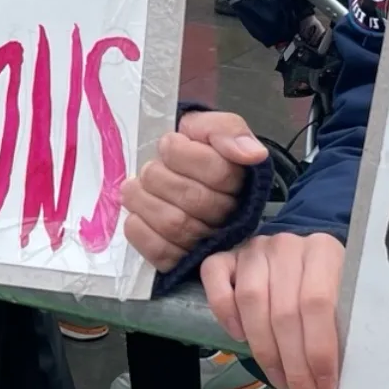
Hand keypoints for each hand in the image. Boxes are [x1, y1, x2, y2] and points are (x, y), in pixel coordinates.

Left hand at [121, 110, 269, 270]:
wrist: (174, 171)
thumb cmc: (195, 150)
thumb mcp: (211, 128)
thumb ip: (229, 131)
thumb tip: (253, 153)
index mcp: (239, 180)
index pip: (217, 171)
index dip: (182, 154)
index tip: (168, 144)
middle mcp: (229, 215)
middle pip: (192, 198)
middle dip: (159, 176)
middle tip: (149, 168)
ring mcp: (206, 241)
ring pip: (175, 225)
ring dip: (144, 201)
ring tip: (134, 188)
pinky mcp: (181, 261)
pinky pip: (162, 252)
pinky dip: (140, 231)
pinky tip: (135, 214)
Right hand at [203, 231, 344, 388]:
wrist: (302, 260)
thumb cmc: (328, 289)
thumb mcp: (346, 302)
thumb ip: (343, 329)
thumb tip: (335, 382)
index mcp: (324, 250)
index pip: (318, 303)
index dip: (319, 351)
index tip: (325, 388)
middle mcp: (287, 245)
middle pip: (285, 311)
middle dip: (295, 366)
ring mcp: (254, 249)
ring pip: (251, 301)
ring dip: (265, 351)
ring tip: (280, 380)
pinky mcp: (227, 256)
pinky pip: (216, 279)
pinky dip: (225, 312)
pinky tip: (240, 338)